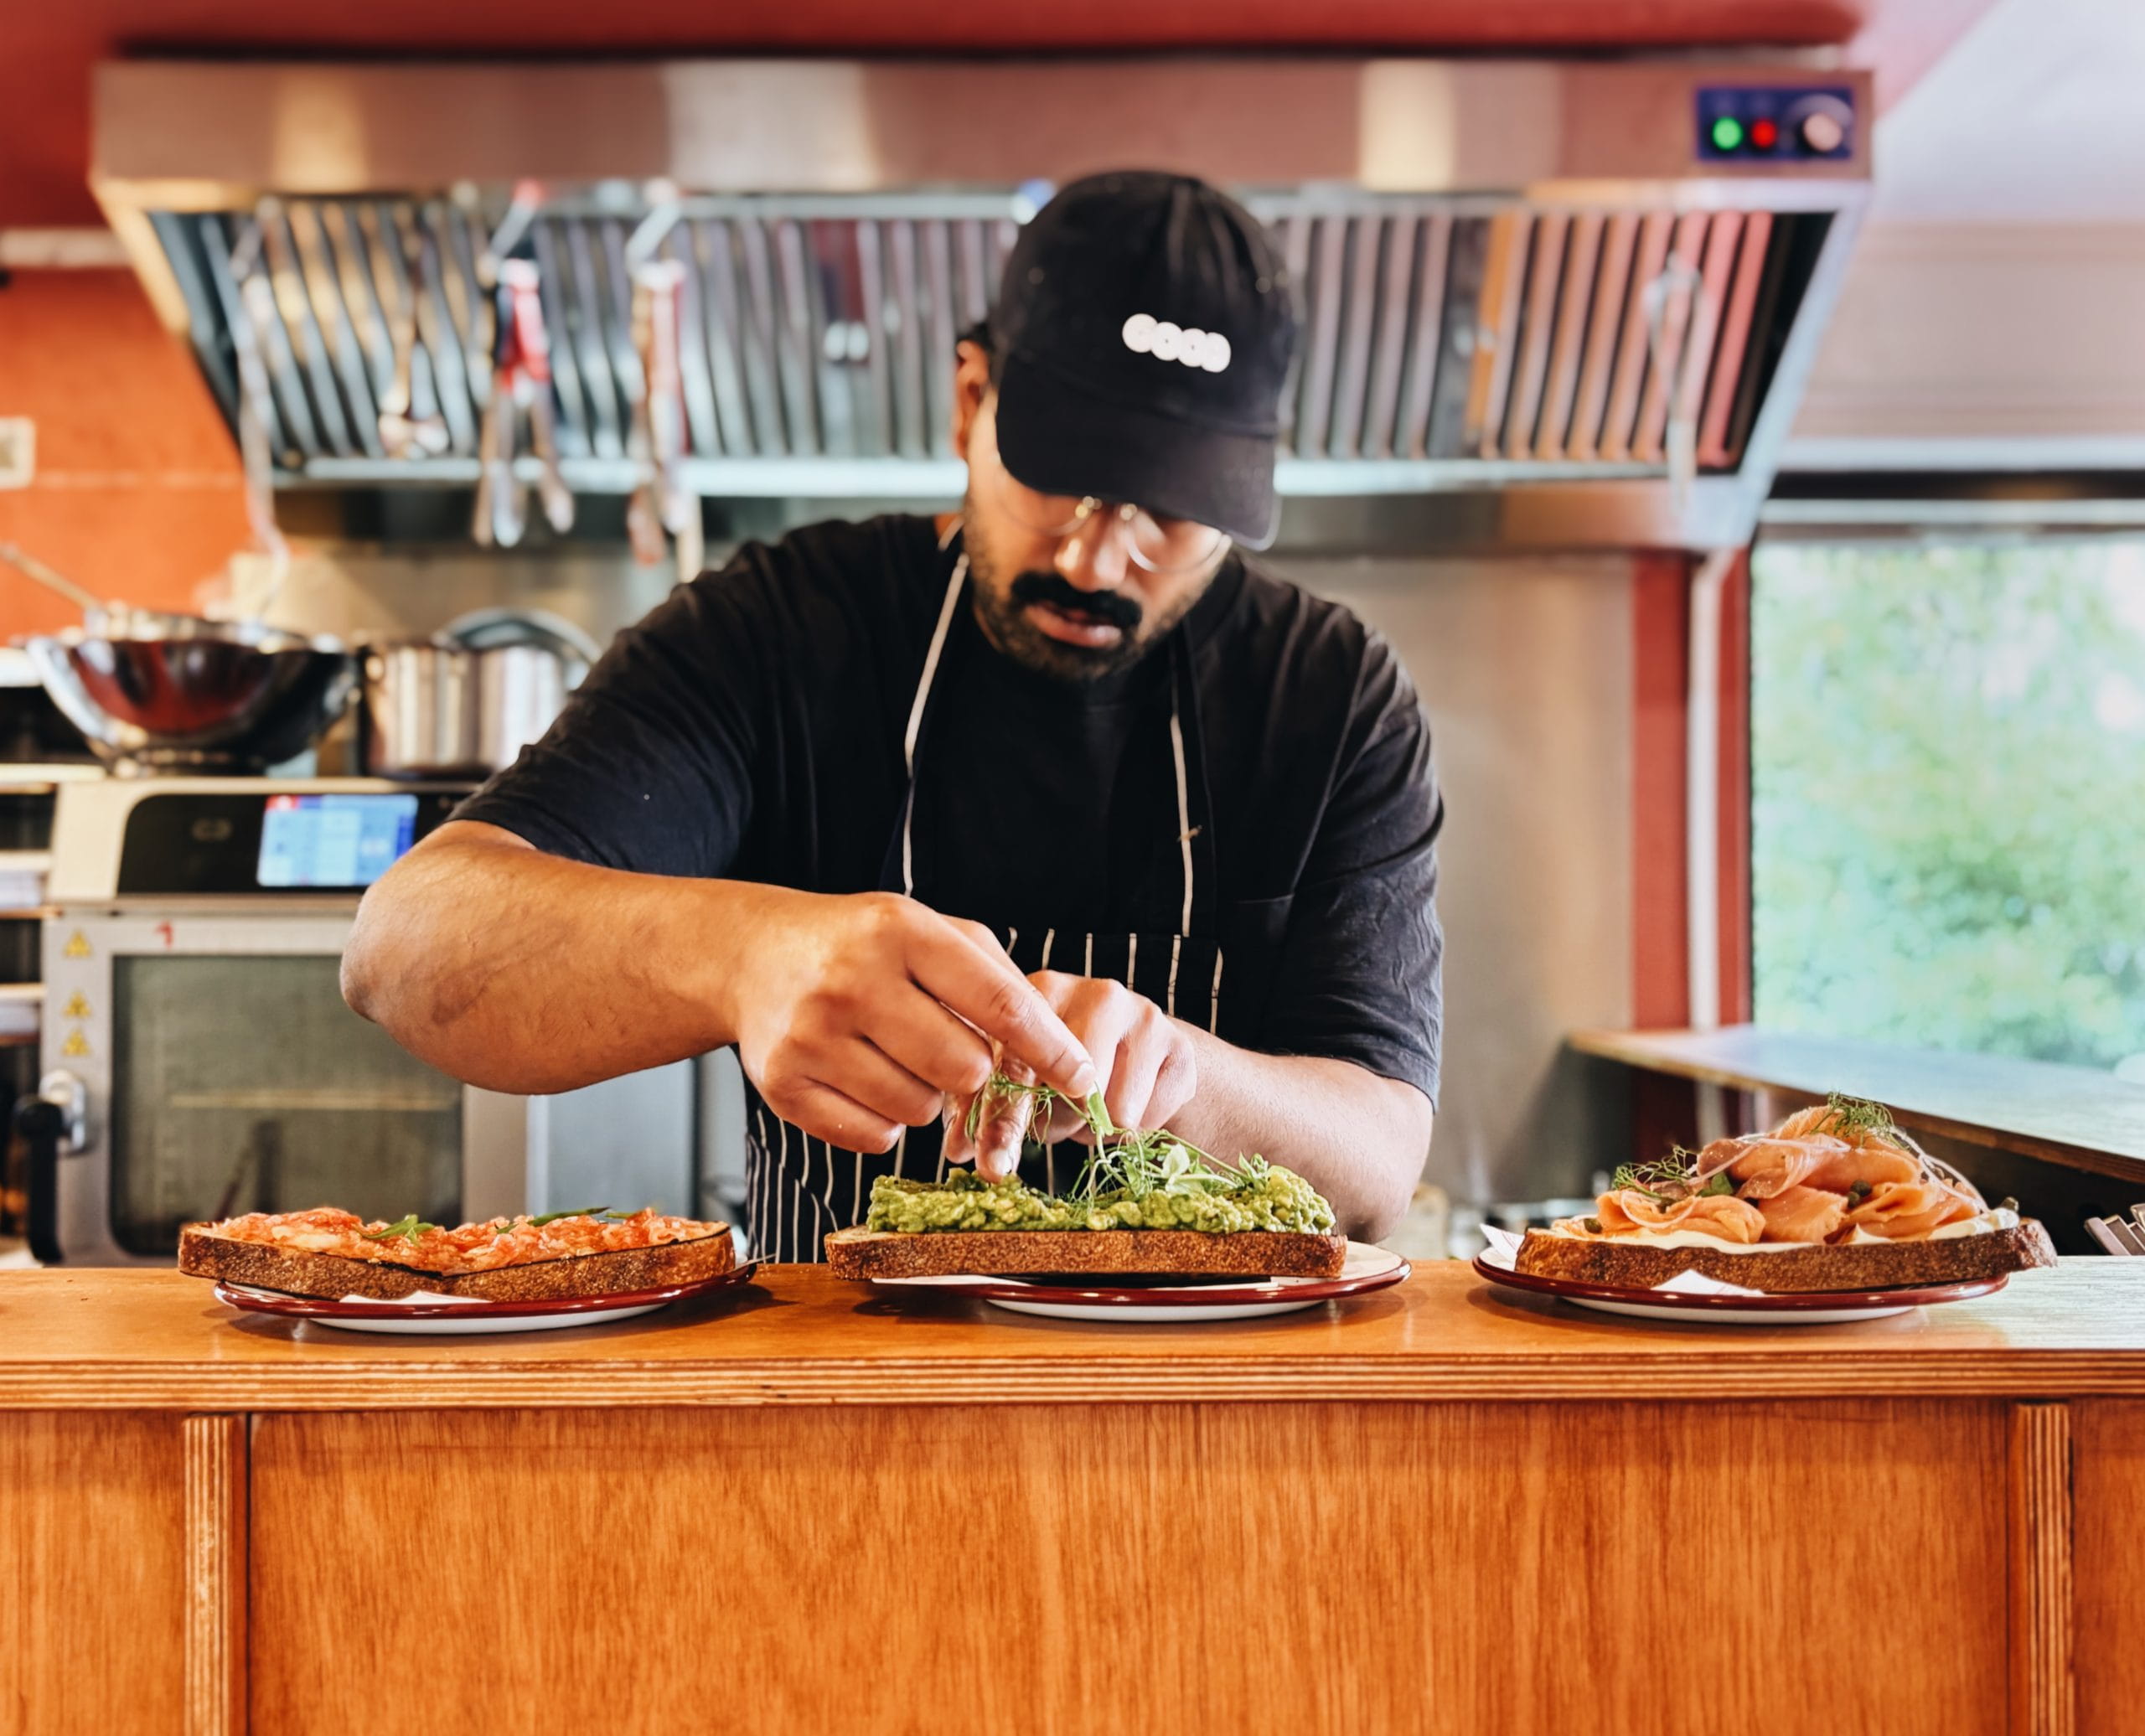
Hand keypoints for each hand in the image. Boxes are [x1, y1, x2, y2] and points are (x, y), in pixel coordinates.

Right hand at [720, 889, 1096, 1153]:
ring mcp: (811, 1034)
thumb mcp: (929, 931)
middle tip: (950, 1052)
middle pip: (963, 1069)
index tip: (1082, 1080)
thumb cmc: (863, 946)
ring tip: (897, 1058)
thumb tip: (1062, 1054)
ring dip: (925, 1097)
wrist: (753, 956)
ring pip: (918, 1111)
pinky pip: (873, 1138)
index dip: (1051, 1050)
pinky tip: (865, 1081)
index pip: (1000, 1004)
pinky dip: (884, 1122)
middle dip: (972, 1072)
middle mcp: (852, 980)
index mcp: (900, 931)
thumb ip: (998, 980)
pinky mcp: (782, 1084)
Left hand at [945, 973, 1196, 1180]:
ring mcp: (1140, 1011)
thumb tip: (956, 1148)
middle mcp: (1092, 990)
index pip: (1013, 1058)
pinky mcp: (1178, 1043)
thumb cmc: (1071, 1072)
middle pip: (1063, 1083)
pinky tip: (1131, 1105)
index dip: (997, 1116)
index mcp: (1039, 992)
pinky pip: (1144, 1115)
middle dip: (1052, 1124)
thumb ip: (988, 1104)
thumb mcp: (1024, 1080)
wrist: (1151, 1063)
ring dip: (1094, 1128)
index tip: (984, 1160)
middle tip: (1047, 1135)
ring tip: (1092, 1111)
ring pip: (1108, 1108)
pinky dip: (1133, 1128)